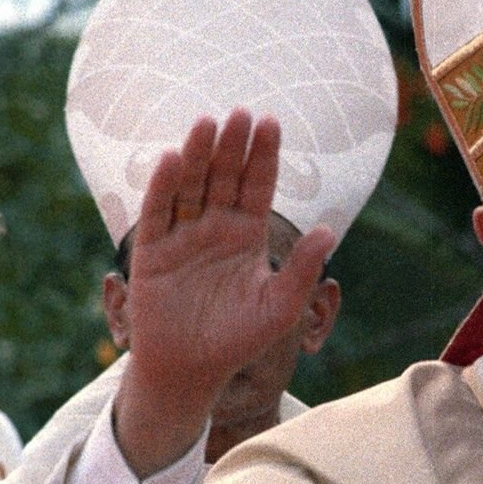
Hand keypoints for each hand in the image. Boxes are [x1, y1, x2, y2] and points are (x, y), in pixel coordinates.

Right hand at [114, 109, 333, 477]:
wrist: (192, 370)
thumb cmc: (240, 340)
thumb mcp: (281, 306)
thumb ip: (302, 269)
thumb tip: (331, 231)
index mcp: (248, 236)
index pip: (257, 187)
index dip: (263, 156)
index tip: (271, 122)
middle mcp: (215, 228)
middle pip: (225, 178)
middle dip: (234, 146)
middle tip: (242, 113)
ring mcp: (183, 237)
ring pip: (191, 186)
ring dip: (200, 156)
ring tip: (210, 122)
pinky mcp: (152, 252)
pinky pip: (158, 213)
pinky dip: (164, 187)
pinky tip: (175, 159)